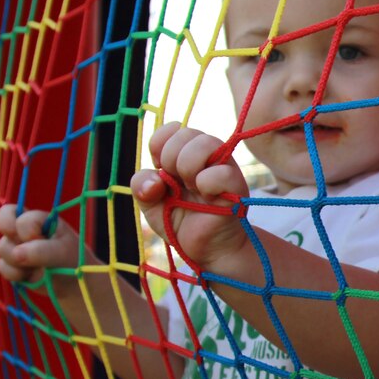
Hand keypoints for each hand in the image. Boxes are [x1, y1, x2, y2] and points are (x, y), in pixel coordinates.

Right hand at [0, 204, 80, 289]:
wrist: (73, 283)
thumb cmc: (72, 260)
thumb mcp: (61, 252)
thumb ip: (40, 250)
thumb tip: (16, 254)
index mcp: (38, 219)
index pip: (15, 212)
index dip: (25, 229)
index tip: (41, 239)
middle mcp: (24, 230)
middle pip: (4, 226)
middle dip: (15, 242)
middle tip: (28, 252)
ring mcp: (17, 246)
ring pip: (2, 249)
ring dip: (18, 261)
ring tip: (38, 266)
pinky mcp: (12, 264)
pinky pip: (2, 267)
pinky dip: (16, 274)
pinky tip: (31, 276)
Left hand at [131, 121, 250, 271]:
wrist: (206, 249)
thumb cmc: (182, 224)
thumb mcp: (151, 205)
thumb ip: (142, 186)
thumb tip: (156, 180)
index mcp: (185, 155)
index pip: (171, 129)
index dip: (160, 146)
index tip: (162, 171)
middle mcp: (207, 156)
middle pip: (186, 132)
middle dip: (171, 158)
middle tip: (177, 184)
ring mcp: (223, 167)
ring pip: (205, 143)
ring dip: (189, 167)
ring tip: (192, 188)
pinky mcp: (236, 185)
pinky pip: (221, 172)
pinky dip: (207, 184)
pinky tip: (208, 198)